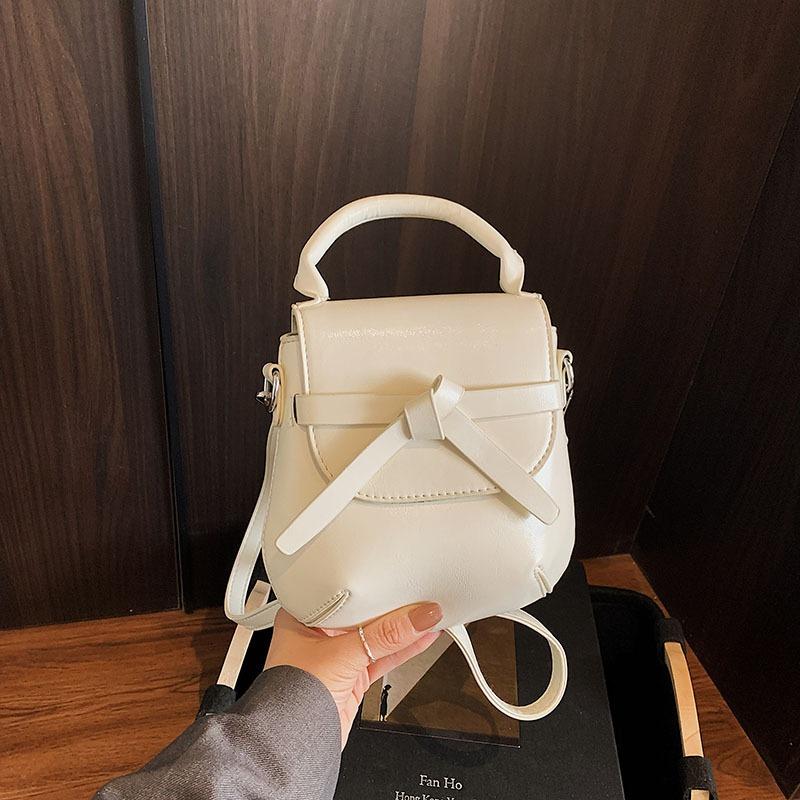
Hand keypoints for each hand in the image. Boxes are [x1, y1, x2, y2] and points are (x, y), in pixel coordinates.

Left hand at [265, 603, 442, 746]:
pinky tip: (421, 639)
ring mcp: (335, 657)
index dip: (373, 586)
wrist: (289, 747)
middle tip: (419, 597)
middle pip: (363, 615)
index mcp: (302, 615)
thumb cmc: (289, 698)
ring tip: (429, 616)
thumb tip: (418, 618)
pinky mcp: (350, 678)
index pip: (346, 593)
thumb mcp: (342, 655)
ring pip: (375, 638)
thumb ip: (385, 636)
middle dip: (391, 609)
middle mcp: (318, 634)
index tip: (400, 581)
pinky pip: (381, 658)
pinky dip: (402, 650)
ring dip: (402, 631)